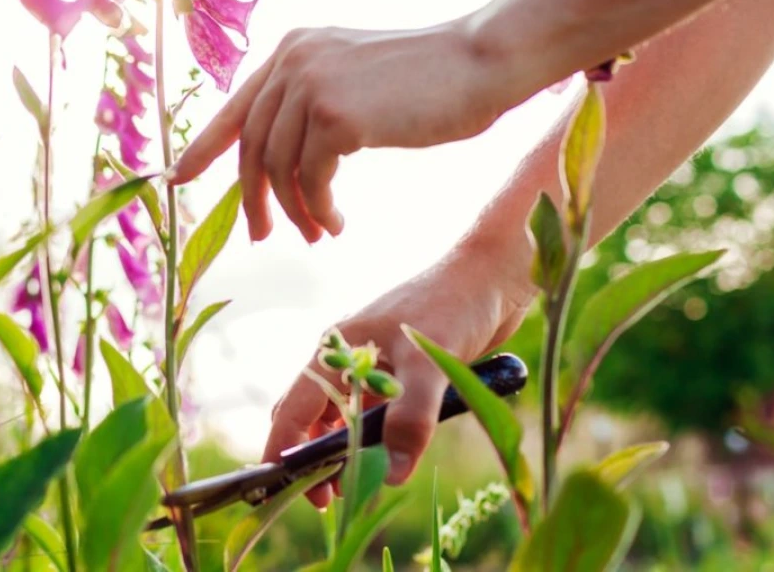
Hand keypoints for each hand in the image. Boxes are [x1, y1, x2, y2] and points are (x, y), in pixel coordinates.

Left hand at [167, 20, 510, 241]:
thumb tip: (284, 162)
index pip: (236, 104)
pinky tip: (337, 223)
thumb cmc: (431, 80)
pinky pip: (309, 181)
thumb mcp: (357, 81)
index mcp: (294, 49)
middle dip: (254, 198)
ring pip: (279, 168)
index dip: (203, 146)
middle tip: (261, 235)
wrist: (481, 62)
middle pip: (252, 145)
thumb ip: (315, 105)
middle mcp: (293, 60)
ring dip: (294, 212)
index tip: (177, 178)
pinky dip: (318, 210)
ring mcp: (312, 85)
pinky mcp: (336, 116)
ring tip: (318, 234)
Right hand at [262, 242, 531, 506]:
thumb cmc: (454, 305)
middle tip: (329, 498)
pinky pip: (377, 410)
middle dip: (314, 456)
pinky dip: (375, 434)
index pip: (295, 407)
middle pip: (314, 414)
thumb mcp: (429, 363)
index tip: (282, 488)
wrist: (492, 274)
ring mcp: (375, 363)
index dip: (285, 449)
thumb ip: (410, 418)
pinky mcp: (403, 370)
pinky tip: (391, 453)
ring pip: (346, 415)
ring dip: (347, 448)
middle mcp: (348, 356)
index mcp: (338, 348)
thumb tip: (390, 473)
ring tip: (358, 483)